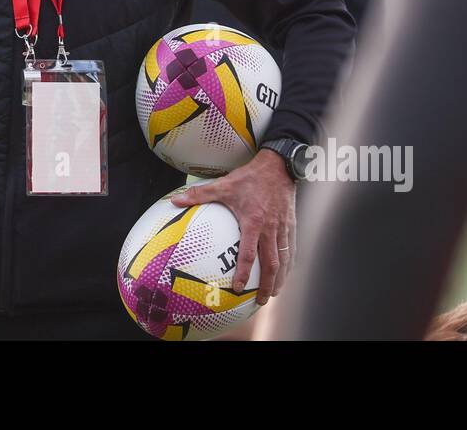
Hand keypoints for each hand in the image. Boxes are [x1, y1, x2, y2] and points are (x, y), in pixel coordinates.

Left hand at [170, 150, 295, 304]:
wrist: (278, 166)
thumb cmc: (249, 177)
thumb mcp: (223, 185)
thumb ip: (199, 195)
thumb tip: (174, 201)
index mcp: (253, 222)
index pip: (248, 253)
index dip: (243, 272)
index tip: (238, 289)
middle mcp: (270, 228)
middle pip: (271, 263)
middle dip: (267, 284)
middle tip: (261, 301)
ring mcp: (283, 228)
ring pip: (284, 259)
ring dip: (280, 278)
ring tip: (274, 292)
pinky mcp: (291, 224)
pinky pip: (292, 248)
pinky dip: (289, 263)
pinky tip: (285, 271)